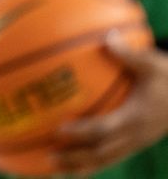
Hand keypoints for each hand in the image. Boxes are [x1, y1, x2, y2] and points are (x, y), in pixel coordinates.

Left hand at [54, 33, 167, 173]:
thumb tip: (108, 37)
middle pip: (102, 153)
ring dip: (80, 166)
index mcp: (137, 118)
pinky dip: (92, 162)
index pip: (107, 129)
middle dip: (76, 157)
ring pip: (106, 160)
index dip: (84, 131)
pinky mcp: (135, 144)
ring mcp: (136, 142)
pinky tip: (73, 165)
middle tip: (48, 158)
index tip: (60, 129)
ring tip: (54, 169)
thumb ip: (129, 54)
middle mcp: (135, 135)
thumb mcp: (154, 64)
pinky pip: (111, 156)